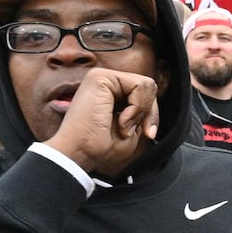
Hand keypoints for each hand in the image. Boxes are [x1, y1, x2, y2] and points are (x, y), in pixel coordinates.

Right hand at [45, 68, 160, 177]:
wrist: (79, 155)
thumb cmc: (100, 147)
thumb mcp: (132, 127)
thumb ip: (142, 109)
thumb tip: (152, 96)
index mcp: (111, 93)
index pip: (146, 93)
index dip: (152, 115)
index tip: (148, 134)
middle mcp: (105, 82)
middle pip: (148, 87)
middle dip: (149, 112)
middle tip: (130, 130)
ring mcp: (102, 77)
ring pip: (147, 85)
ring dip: (140, 111)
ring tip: (122, 126)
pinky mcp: (101, 77)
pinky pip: (140, 85)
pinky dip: (137, 107)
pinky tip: (120, 120)